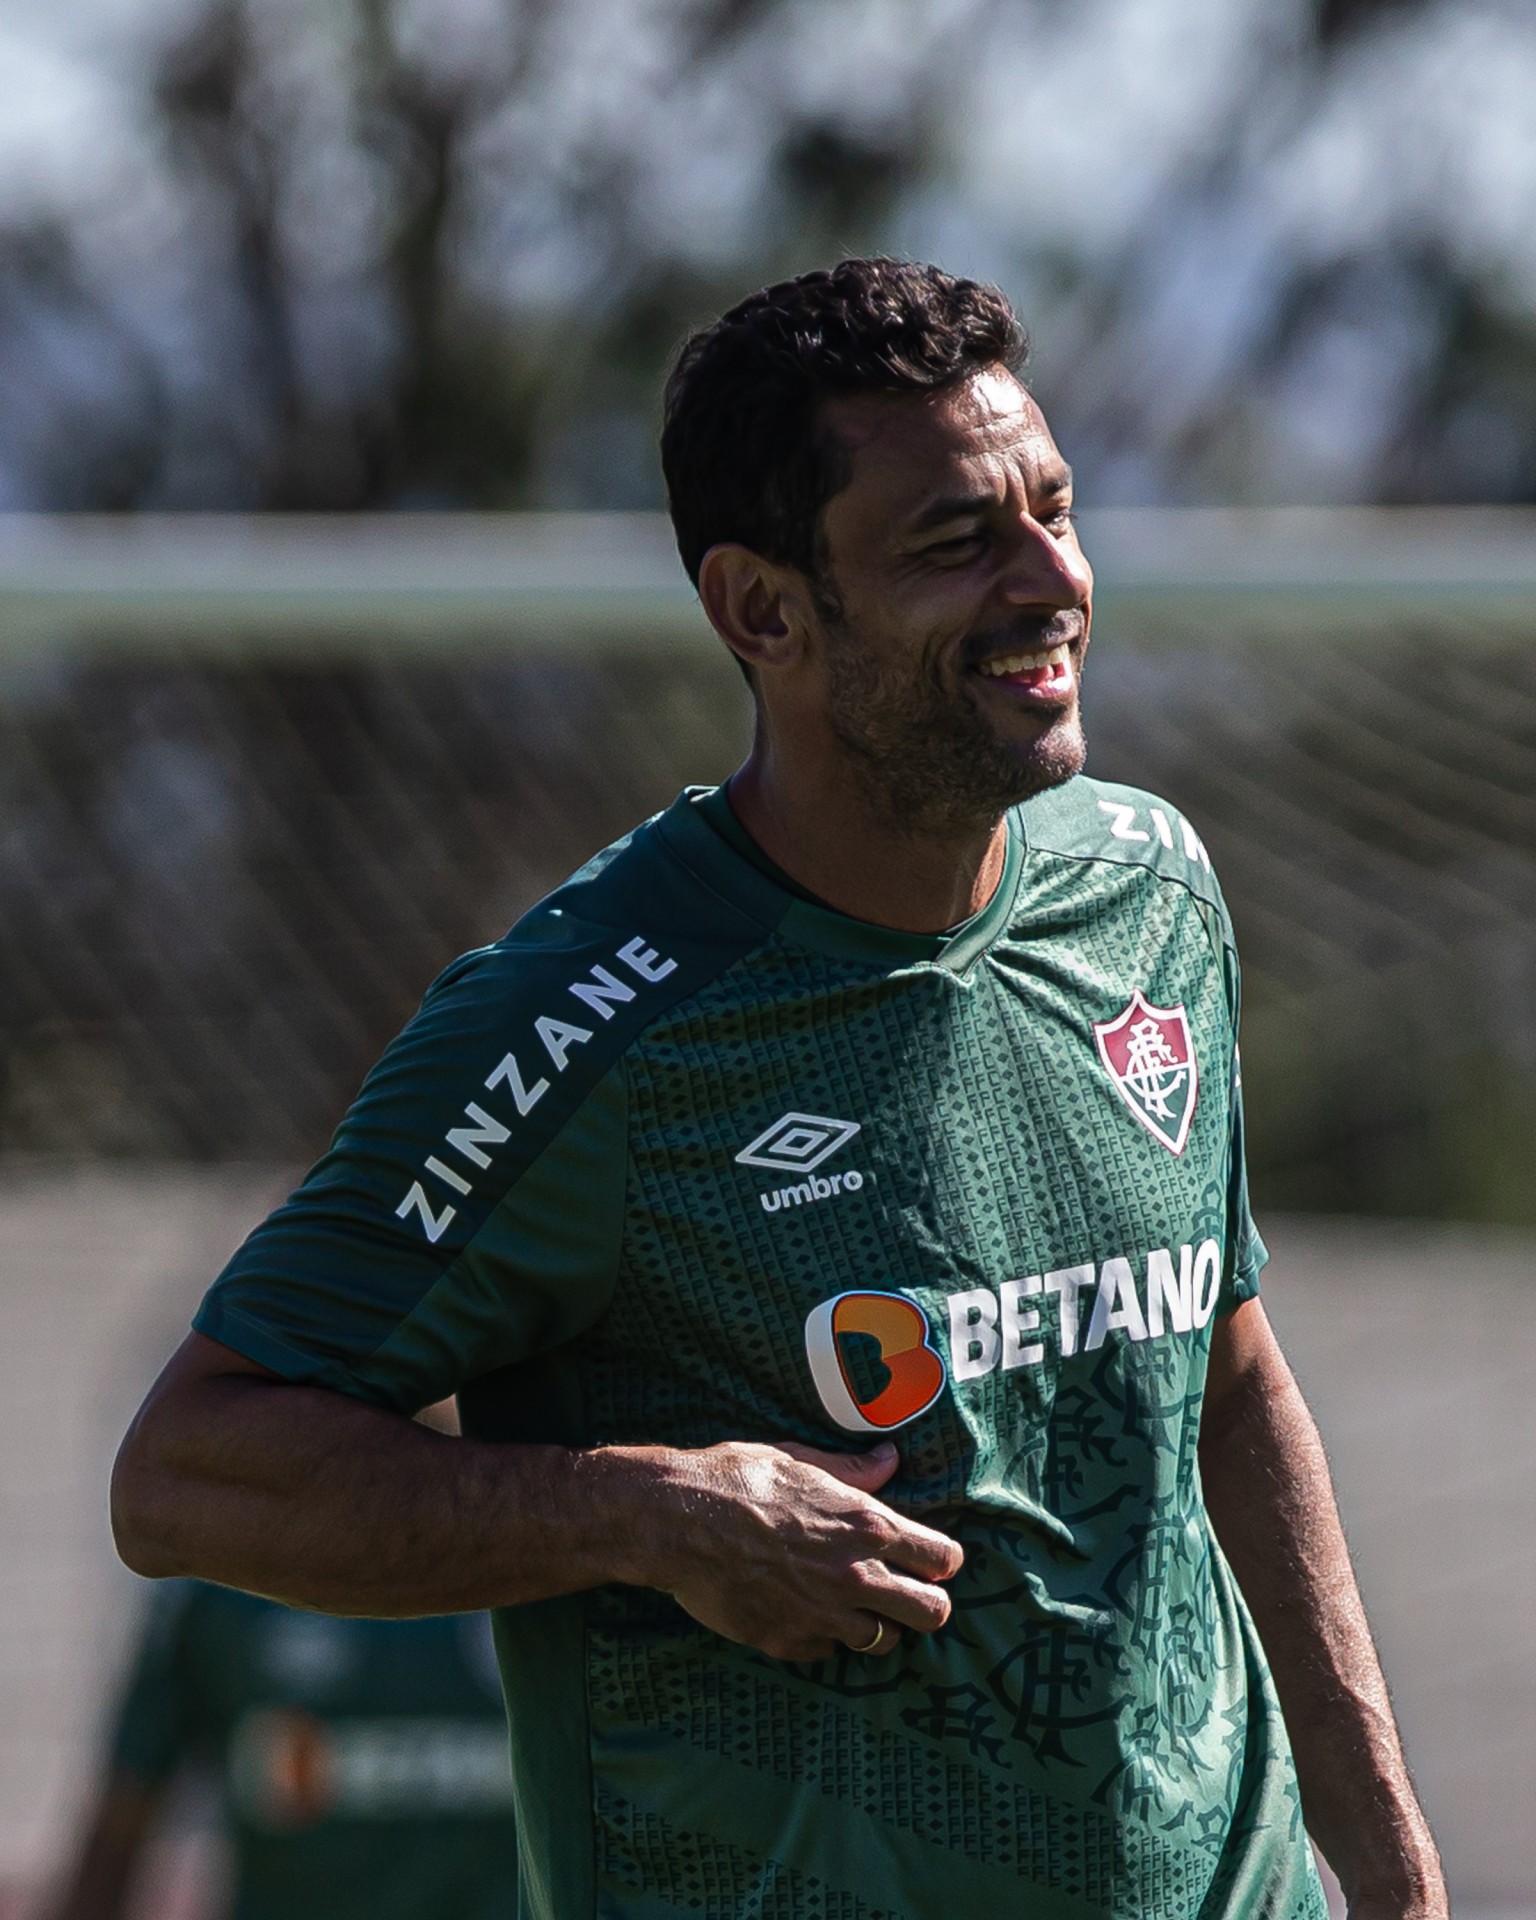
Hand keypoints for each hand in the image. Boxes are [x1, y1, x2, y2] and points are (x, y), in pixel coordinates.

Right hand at [645, 1438, 962, 1661]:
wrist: (678, 1522)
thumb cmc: (737, 1479)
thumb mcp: (799, 1459)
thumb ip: (852, 1470)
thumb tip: (890, 1459)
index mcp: (866, 1525)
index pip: (942, 1558)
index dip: (942, 1560)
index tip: (929, 1559)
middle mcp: (856, 1576)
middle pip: (933, 1614)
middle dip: (926, 1604)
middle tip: (905, 1593)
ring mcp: (824, 1616)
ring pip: (885, 1642)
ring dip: (876, 1625)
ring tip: (853, 1605)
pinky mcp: (790, 1643)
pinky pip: (830, 1654)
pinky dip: (826, 1638)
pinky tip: (807, 1613)